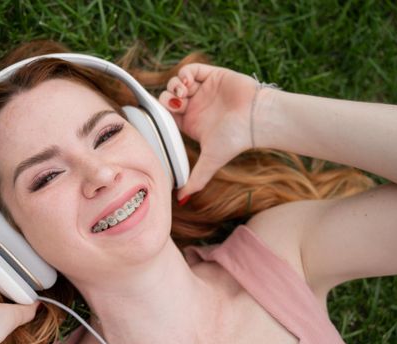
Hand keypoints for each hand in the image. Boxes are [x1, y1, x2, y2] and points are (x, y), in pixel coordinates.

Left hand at [159, 63, 259, 199]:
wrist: (256, 119)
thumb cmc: (235, 140)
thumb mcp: (210, 161)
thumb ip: (196, 179)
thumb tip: (181, 199)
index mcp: (190, 123)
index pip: (166, 114)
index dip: (161, 113)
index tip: (164, 115)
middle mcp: (195, 106)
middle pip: (168, 96)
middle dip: (167, 98)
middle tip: (175, 103)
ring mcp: (203, 89)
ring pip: (177, 82)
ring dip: (174, 85)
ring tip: (182, 93)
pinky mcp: (212, 75)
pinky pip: (190, 69)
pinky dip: (184, 74)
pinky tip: (188, 83)